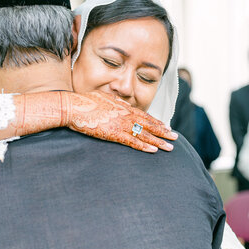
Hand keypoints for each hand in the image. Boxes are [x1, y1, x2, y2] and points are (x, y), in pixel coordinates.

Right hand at [61, 91, 176, 152]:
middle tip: (175, 138)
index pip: (144, 116)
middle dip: (163, 132)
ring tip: (170, 147)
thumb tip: (122, 103)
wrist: (73, 107)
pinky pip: (132, 142)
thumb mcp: (104, 97)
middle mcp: (126, 115)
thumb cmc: (85, 101)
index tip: (166, 127)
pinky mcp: (114, 134)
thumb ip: (115, 102)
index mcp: (123, 107)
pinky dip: (144, 146)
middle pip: (149, 125)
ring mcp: (121, 124)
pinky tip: (153, 151)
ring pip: (144, 134)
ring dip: (159, 141)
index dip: (156, 122)